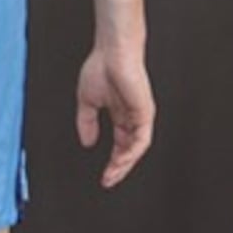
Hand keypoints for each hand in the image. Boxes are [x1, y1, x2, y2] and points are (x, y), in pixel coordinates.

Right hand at [75, 44, 154, 188]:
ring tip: (113, 173)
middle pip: (130, 149)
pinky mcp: (145, 112)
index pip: (120, 144)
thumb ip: (87, 123)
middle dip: (119, 167)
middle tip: (109, 180)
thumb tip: (87, 142)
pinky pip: (142, 138)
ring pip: (137, 147)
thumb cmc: (102, 67)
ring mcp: (140, 115)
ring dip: (125, 163)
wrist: (112, 52)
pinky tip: (121, 159)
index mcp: (120, 113)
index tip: (104, 175)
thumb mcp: (87, 101)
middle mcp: (132, 116)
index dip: (113, 161)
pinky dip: (132, 152)